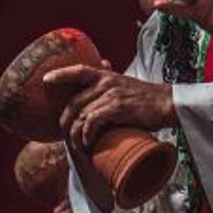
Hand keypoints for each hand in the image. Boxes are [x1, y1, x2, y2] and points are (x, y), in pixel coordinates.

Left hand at [44, 66, 175, 151]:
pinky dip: (87, 134)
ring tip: (77, 146)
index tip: (46, 80)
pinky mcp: (116, 107)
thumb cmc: (146, 98)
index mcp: (107, 75)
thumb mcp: (126, 83)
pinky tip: (88, 143)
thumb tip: (102, 66)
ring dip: (75, 134)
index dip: (61, 74)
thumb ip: (111, 80)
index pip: (79, 70)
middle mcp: (106, 82)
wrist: (167, 103)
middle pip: (74, 101)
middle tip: (65, 135)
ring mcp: (111, 94)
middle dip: (65, 121)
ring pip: (81, 115)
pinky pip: (92, 122)